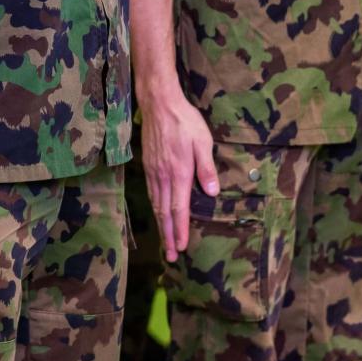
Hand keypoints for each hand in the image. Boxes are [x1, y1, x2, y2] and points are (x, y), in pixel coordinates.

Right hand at [140, 88, 216, 259]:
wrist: (159, 104)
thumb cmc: (185, 121)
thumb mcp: (203, 141)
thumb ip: (206, 168)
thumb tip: (213, 193)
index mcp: (179, 173)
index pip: (179, 208)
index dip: (181, 229)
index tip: (182, 247)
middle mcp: (163, 176)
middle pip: (165, 212)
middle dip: (168, 235)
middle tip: (172, 256)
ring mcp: (153, 172)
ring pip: (156, 205)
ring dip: (161, 226)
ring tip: (165, 242)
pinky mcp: (148, 166)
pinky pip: (151, 193)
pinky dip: (155, 209)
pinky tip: (158, 214)